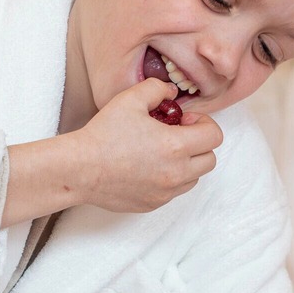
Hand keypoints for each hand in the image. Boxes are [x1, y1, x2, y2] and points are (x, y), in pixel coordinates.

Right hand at [75, 78, 223, 213]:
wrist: (79, 169)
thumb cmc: (102, 135)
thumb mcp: (130, 99)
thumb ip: (157, 89)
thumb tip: (172, 93)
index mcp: (175, 146)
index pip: (215, 136)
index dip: (204, 123)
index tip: (185, 120)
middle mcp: (175, 173)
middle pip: (210, 160)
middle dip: (199, 144)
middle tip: (177, 134)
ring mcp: (165, 192)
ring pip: (195, 178)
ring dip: (187, 163)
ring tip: (163, 151)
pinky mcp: (153, 204)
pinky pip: (175, 191)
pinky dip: (170, 178)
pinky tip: (149, 166)